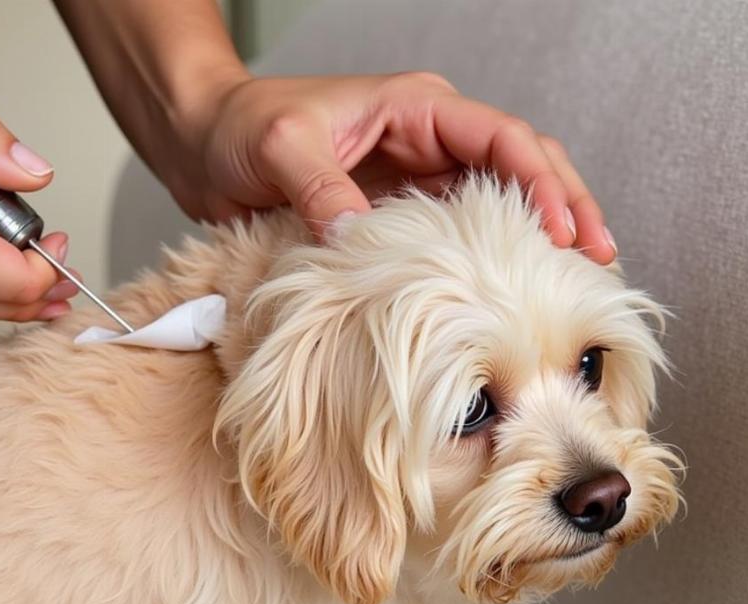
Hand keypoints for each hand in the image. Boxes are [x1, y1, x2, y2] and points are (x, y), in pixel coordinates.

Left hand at [163, 71, 615, 262]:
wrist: (205, 145)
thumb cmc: (240, 128)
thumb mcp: (282, 148)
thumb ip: (324, 189)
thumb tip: (364, 239)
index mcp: (417, 110)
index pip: (502, 138)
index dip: (541, 183)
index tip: (563, 231)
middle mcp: (428, 142)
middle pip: (520, 168)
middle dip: (564, 208)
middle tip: (599, 260)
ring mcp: (416, 180)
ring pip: (497, 205)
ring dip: (536, 239)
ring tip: (571, 283)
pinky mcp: (396, 215)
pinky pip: (456, 236)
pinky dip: (487, 260)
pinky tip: (505, 292)